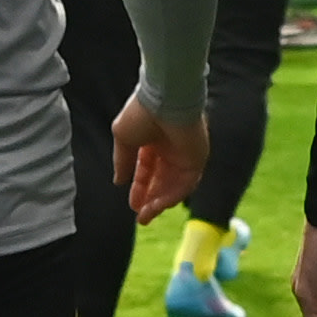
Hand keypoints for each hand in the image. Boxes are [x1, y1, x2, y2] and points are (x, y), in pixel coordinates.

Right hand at [111, 96, 202, 222]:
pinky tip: (157, 206)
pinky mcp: (197, 159)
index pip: (146, 169)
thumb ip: (123, 161)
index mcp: (153, 140)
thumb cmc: (141, 112)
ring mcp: (185, 155)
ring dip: (159, 202)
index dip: (139, 187)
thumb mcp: (123, 138)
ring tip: (146, 216)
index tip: (132, 203)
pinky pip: (185, 184)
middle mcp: (170, 149)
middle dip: (150, 199)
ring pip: (173, 186)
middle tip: (140, 217)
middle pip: (161, 181)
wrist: (166, 99)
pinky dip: (171, 196)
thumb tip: (118, 181)